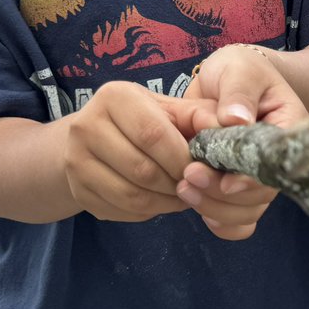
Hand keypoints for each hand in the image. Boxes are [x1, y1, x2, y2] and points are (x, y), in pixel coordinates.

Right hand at [60, 81, 196, 221]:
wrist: (98, 137)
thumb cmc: (148, 120)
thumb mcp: (173, 109)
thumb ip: (202, 117)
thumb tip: (234, 128)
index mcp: (114, 96)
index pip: (153, 134)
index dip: (182, 159)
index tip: (203, 170)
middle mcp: (86, 125)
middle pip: (142, 169)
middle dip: (176, 184)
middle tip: (197, 187)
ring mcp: (75, 160)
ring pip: (131, 195)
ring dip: (165, 203)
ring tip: (183, 196)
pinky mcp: (77, 190)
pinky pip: (119, 211)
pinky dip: (147, 212)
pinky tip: (161, 202)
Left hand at [176, 45, 307, 239]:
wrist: (228, 79)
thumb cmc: (240, 70)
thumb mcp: (240, 70)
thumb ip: (238, 93)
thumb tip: (236, 120)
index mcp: (288, 129)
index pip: (278, 165)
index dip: (252, 180)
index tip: (224, 181)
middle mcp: (278, 159)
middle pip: (262, 195)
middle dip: (224, 195)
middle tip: (189, 177)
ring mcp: (259, 176)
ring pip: (248, 211)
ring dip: (215, 208)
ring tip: (183, 189)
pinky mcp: (239, 186)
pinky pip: (239, 219)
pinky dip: (221, 222)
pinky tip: (199, 210)